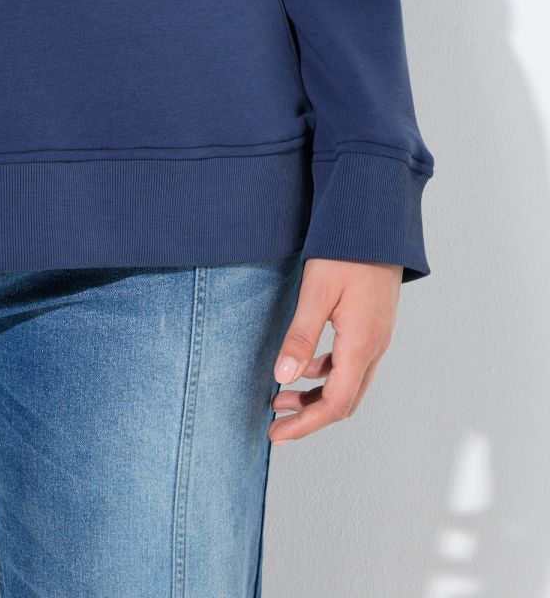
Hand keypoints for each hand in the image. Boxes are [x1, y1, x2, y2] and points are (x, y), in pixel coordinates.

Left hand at [268, 258, 401, 442]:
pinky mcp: (373, 324)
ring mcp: (377, 336)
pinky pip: (352, 363)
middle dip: (309, 417)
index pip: (335, 404)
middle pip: (344, 401)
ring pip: (349, 383)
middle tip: (275, 426)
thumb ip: (301, 337)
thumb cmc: (347, 250)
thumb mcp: (317, 292)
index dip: (305, 424)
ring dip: (317, 396)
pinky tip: (306, 367)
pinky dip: (327, 374)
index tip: (276, 434)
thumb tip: (282, 378)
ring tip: (282, 397)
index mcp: (361, 344)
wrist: (378, 219)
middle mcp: (374, 347)